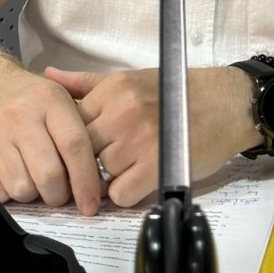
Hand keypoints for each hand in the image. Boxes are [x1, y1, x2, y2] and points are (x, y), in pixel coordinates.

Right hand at [0, 62, 102, 214]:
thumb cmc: (33, 101)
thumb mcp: (62, 99)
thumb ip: (83, 134)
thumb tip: (98, 186)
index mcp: (50, 100)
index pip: (74, 145)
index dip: (85, 180)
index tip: (91, 205)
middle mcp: (20, 115)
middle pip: (49, 175)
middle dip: (58, 195)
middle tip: (59, 192)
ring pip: (22, 189)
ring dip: (32, 195)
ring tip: (33, 179)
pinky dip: (9, 195)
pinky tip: (12, 177)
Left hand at [43, 64, 256, 208]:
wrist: (225, 103)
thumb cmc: (178, 92)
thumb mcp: (130, 78)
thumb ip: (86, 83)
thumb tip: (48, 78)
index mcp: (113, 90)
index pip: (71, 124)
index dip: (74, 141)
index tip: (83, 148)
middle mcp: (122, 112)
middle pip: (81, 151)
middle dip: (88, 162)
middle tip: (102, 163)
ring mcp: (139, 140)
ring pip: (99, 175)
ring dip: (110, 178)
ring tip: (129, 166)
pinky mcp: (157, 167)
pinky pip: (120, 194)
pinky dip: (127, 193)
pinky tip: (140, 179)